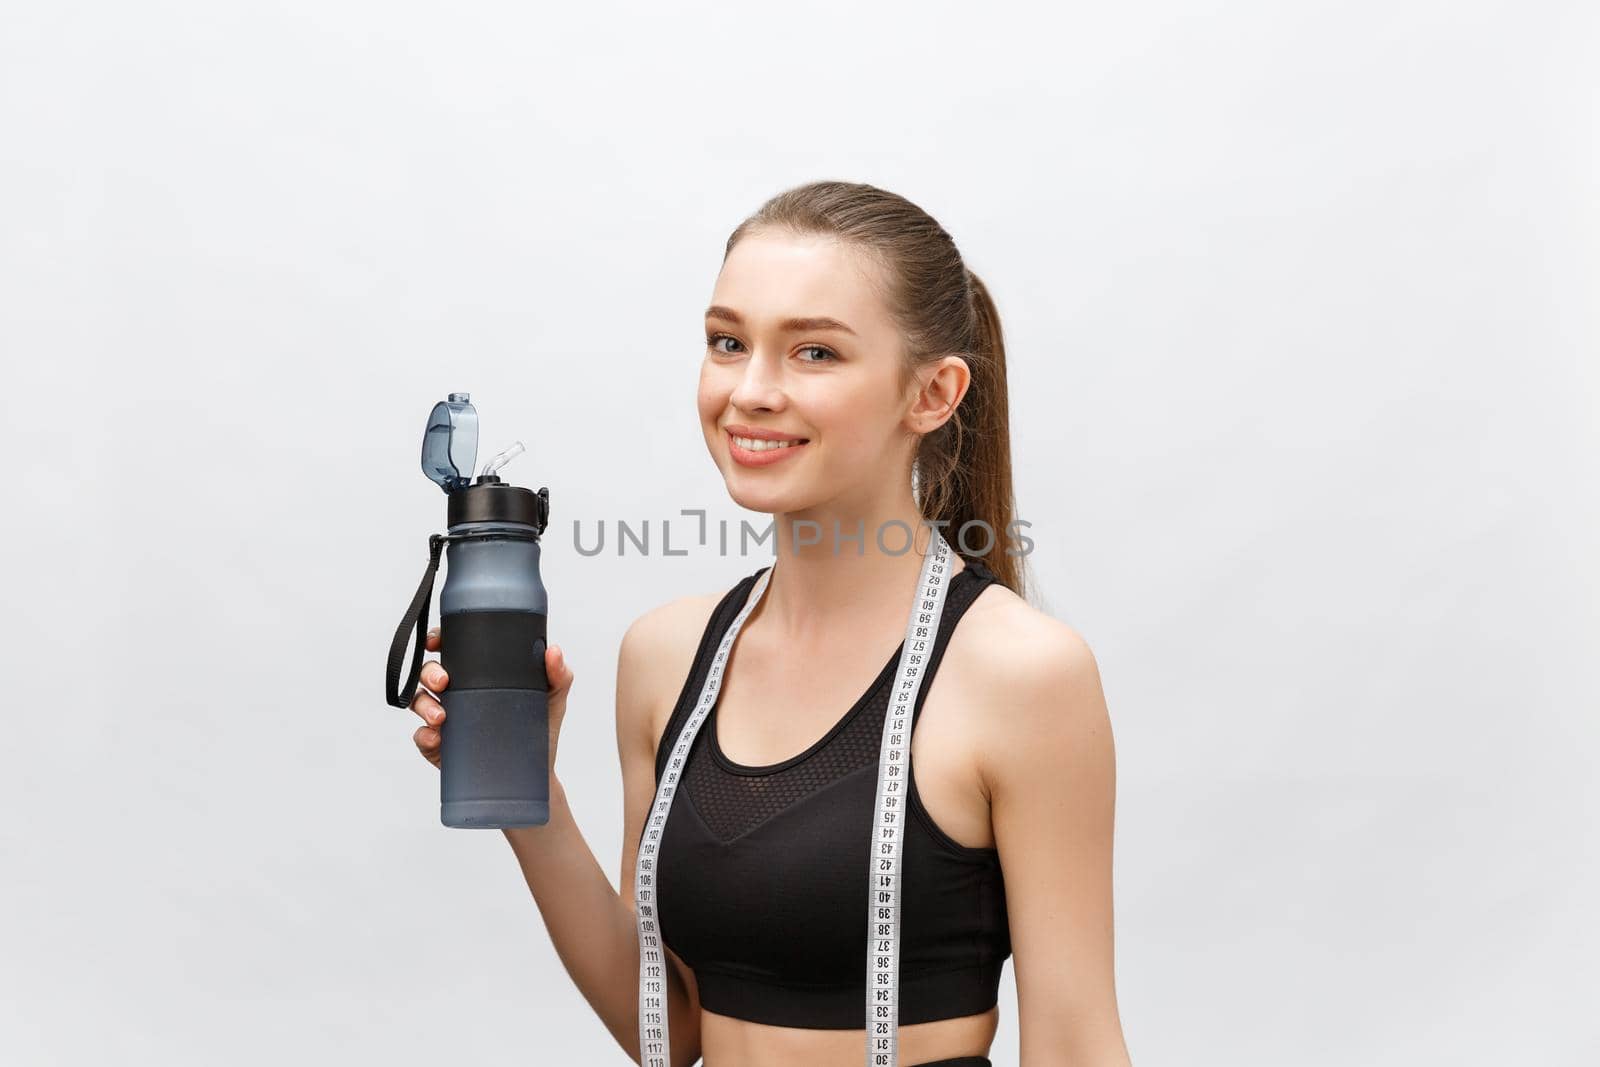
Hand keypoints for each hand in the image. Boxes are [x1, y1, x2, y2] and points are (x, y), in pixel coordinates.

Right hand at [409, 626, 575, 772]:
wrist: (535, 773)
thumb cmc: (539, 727)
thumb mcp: (552, 697)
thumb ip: (558, 674)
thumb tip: (554, 651)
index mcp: (477, 674)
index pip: (450, 649)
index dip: (437, 640)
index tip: (437, 641)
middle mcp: (457, 692)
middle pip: (429, 672)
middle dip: (429, 672)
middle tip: (443, 682)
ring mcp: (445, 719)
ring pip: (419, 702)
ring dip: (424, 705)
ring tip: (440, 716)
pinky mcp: (440, 746)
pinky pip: (421, 737)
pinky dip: (424, 735)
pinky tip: (436, 737)